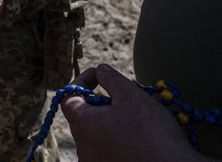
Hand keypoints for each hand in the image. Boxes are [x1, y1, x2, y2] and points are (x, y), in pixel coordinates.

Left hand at [62, 65, 207, 161]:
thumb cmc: (153, 132)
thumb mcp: (131, 95)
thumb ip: (110, 78)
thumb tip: (100, 70)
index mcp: (82, 126)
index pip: (69, 98)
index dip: (82, 82)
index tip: (98, 75)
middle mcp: (82, 147)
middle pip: (83, 116)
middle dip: (98, 101)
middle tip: (120, 95)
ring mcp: (94, 161)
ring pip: (96, 133)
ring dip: (108, 120)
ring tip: (133, 116)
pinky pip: (106, 149)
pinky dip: (116, 138)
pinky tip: (136, 136)